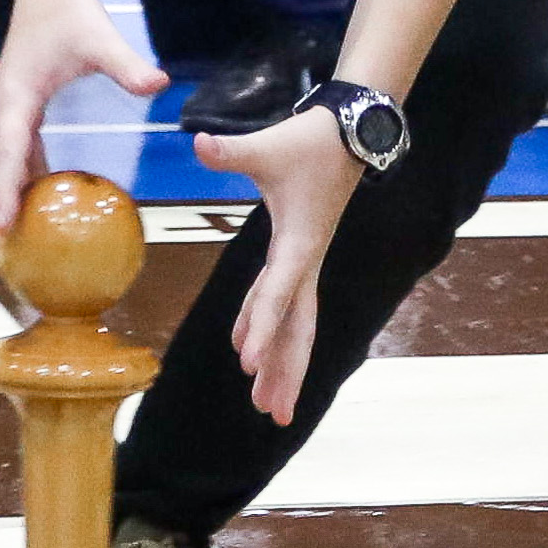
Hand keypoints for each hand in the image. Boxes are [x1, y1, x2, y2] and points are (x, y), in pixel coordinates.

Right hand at [0, 0, 164, 262]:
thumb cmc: (71, 13)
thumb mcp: (101, 39)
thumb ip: (127, 66)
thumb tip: (160, 87)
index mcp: (16, 97)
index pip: (7, 154)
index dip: (5, 192)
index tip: (5, 228)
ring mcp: (2, 112)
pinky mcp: (13, 111)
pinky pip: (5, 159)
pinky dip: (4, 189)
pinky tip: (15, 218)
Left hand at [194, 103, 366, 422]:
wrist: (350, 132)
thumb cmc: (310, 141)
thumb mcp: (268, 145)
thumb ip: (231, 151)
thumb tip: (197, 143)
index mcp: (299, 243)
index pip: (278, 293)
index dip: (262, 328)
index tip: (247, 365)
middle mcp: (306, 261)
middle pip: (297, 329)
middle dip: (286, 373)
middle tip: (272, 415)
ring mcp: (305, 261)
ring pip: (294, 324)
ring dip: (281, 363)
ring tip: (265, 406)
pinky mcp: (300, 253)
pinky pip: (282, 303)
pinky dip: (264, 328)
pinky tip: (246, 351)